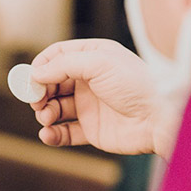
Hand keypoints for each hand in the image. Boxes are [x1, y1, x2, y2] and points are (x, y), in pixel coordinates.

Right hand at [29, 39, 174, 156]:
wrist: (158, 119)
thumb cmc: (136, 86)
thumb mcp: (99, 63)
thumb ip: (63, 64)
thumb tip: (36, 73)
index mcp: (94, 57)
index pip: (58, 56)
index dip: (41, 65)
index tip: (31, 78)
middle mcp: (91, 80)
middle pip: (52, 82)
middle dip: (40, 91)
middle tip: (36, 101)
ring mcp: (90, 105)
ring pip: (55, 108)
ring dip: (44, 112)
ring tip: (46, 117)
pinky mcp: (92, 129)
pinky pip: (65, 132)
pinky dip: (52, 134)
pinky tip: (48, 134)